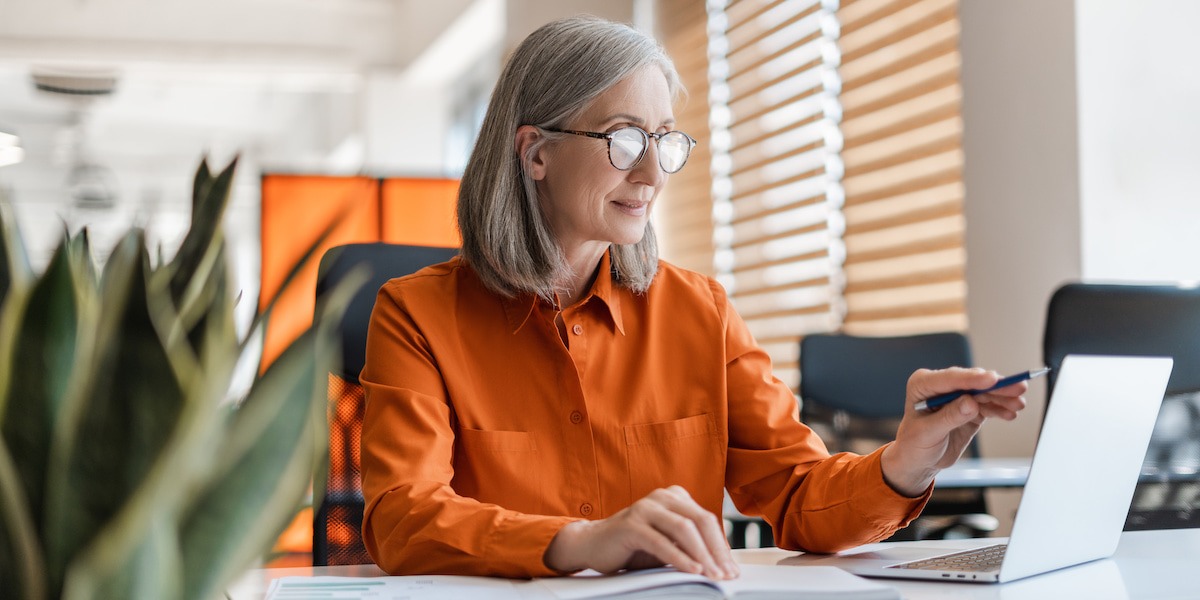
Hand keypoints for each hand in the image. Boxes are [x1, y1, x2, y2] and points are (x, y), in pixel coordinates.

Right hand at [543, 486, 738, 579]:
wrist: (592, 544)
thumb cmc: (632, 546)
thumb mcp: (667, 544)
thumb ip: (689, 545)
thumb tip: (720, 563)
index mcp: (674, 497)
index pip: (707, 520)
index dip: (722, 545)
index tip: (732, 569)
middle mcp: (661, 497)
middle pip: (700, 520)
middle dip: (717, 550)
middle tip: (726, 573)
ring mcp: (645, 508)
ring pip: (684, 529)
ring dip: (702, 555)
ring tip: (713, 574)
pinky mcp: (631, 524)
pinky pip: (661, 542)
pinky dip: (679, 558)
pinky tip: (692, 570)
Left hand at [881, 367, 1027, 496]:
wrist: (919, 460)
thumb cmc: (914, 444)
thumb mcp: (928, 433)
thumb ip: (949, 417)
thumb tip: (971, 403)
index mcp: (923, 385)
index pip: (951, 378)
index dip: (972, 378)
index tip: (992, 379)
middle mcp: (941, 386)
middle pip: (972, 382)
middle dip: (996, 386)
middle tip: (1018, 388)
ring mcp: (957, 396)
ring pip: (984, 392)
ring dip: (1003, 397)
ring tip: (1019, 404)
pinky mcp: (970, 408)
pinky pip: (987, 406)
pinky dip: (1000, 409)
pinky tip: (1010, 414)